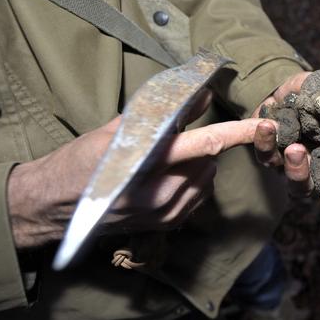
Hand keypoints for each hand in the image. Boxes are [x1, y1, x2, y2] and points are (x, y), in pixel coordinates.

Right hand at [7, 113, 274, 248]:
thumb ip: (164, 114)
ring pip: (206, 180)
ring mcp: (165, 214)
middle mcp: (161, 194)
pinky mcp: (167, 225)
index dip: (238, 133)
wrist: (56, 206)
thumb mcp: (116, 129)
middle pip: (208, 162)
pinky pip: (198, 197)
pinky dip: (194, 182)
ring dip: (200, 164)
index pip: (205, 144)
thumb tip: (202, 95)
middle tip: (178, 140)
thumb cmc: (81, 162)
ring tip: (168, 160)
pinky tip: (170, 177)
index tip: (263, 124)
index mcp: (148, 164)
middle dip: (204, 146)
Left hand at [252, 71, 319, 208]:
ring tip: (290, 146)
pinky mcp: (273, 162)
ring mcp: (300, 171)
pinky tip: (264, 125)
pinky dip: (264, 143)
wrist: (280, 92)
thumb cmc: (311, 95)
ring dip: (295, 169)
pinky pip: (267, 159)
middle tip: (299, 149)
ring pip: (300, 187)